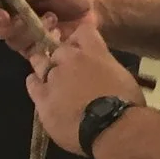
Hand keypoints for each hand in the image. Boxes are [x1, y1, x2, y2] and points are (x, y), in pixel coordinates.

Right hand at [0, 0, 99, 55]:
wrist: (97, 8)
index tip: (3, 16)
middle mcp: (14, 15)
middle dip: (8, 28)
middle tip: (25, 22)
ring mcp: (24, 34)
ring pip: (12, 42)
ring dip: (31, 33)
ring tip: (53, 21)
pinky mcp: (37, 50)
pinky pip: (29, 53)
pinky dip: (42, 45)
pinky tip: (57, 35)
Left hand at [22, 19, 141, 154]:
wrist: (111, 128)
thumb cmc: (126, 105)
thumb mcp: (123, 77)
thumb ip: (108, 68)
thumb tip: (104, 73)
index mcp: (94, 52)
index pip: (84, 30)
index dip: (81, 35)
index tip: (81, 41)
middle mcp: (71, 59)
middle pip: (59, 48)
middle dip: (63, 55)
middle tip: (67, 68)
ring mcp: (54, 77)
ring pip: (42, 63)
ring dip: (45, 66)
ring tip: (48, 75)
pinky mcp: (43, 97)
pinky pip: (33, 84)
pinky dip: (36, 83)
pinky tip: (39, 88)